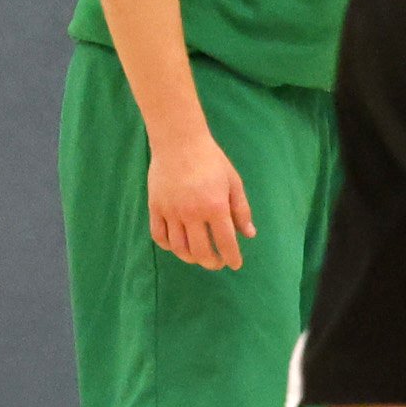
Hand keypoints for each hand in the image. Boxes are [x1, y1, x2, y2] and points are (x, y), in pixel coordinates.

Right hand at [147, 134, 253, 271]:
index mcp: (215, 206)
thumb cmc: (211, 160)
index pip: (225, 242)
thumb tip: (249, 235)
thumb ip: (241, 210)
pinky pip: (159, 237)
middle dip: (212, 262)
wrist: (179, 142)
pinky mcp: (155, 207)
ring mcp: (171, 211)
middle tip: (218, 263)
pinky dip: (169, 247)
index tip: (235, 264)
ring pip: (179, 248)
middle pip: (201, 251)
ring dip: (191, 258)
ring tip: (199, 257)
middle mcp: (192, 213)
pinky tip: (178, 246)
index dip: (232, 257)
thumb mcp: (233, 182)